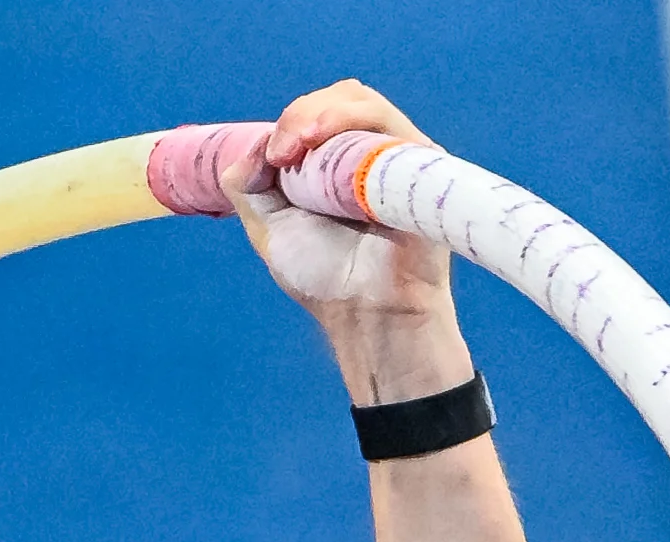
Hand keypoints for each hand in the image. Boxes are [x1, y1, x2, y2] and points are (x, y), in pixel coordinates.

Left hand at [226, 83, 467, 380]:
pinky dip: (357, 125)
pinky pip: (391, 127)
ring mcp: (397, 155)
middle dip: (303, 113)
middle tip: (282, 150)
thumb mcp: (270, 230)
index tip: (269, 159)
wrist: (367, 316)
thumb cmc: (326, 280)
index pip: (317, 114)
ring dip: (326, 113)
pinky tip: (332, 146)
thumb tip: (249, 151)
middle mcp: (370, 152)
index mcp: (337, 161)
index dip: (290, 122)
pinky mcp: (420, 164)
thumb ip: (249, 189)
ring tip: (301, 141)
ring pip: (364, 104)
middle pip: (341, 97)